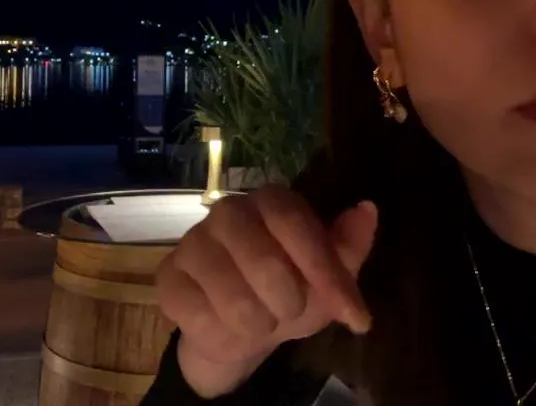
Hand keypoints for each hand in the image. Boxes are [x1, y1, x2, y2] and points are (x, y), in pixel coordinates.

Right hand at [156, 187, 376, 396]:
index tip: (353, 314)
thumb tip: (367, 210)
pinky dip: (223, 333)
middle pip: (264, 261)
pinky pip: (199, 315)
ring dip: (258, 324)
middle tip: (290, 311)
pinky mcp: (167, 276)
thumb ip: (348, 247)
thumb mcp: (328, 280)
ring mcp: (192, 241)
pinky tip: (225, 325)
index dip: (324, 270)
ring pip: (233, 297)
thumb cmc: (289, 293)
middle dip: (289, 303)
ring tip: (260, 321)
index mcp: (271, 201)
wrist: (240, 328)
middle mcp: (227, 211)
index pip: (294, 222)